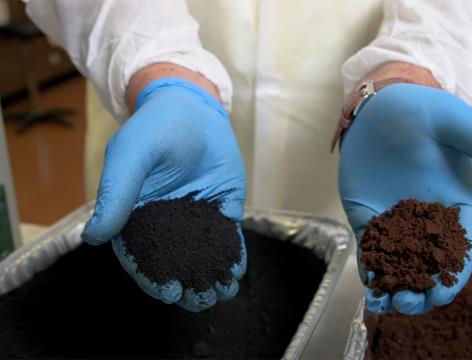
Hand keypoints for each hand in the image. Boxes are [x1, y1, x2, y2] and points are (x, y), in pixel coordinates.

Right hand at [81, 76, 245, 311]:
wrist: (192, 106)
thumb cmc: (153, 128)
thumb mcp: (129, 156)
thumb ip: (115, 194)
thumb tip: (94, 237)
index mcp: (137, 217)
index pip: (142, 257)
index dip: (153, 278)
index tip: (169, 293)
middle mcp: (166, 223)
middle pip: (175, 263)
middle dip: (188, 285)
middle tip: (201, 301)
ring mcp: (196, 217)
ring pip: (203, 255)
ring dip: (212, 276)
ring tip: (223, 293)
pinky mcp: (222, 208)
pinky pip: (228, 237)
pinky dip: (233, 255)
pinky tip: (238, 270)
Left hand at [339, 81, 471, 314]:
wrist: (383, 103)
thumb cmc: (425, 110)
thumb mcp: (458, 125)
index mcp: (457, 204)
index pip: (461, 248)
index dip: (454, 275)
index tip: (442, 294)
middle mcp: (427, 218)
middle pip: (429, 264)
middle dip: (420, 289)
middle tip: (408, 305)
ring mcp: (396, 219)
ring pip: (398, 262)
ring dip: (393, 285)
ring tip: (385, 304)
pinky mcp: (367, 216)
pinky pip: (370, 247)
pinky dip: (370, 267)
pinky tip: (367, 284)